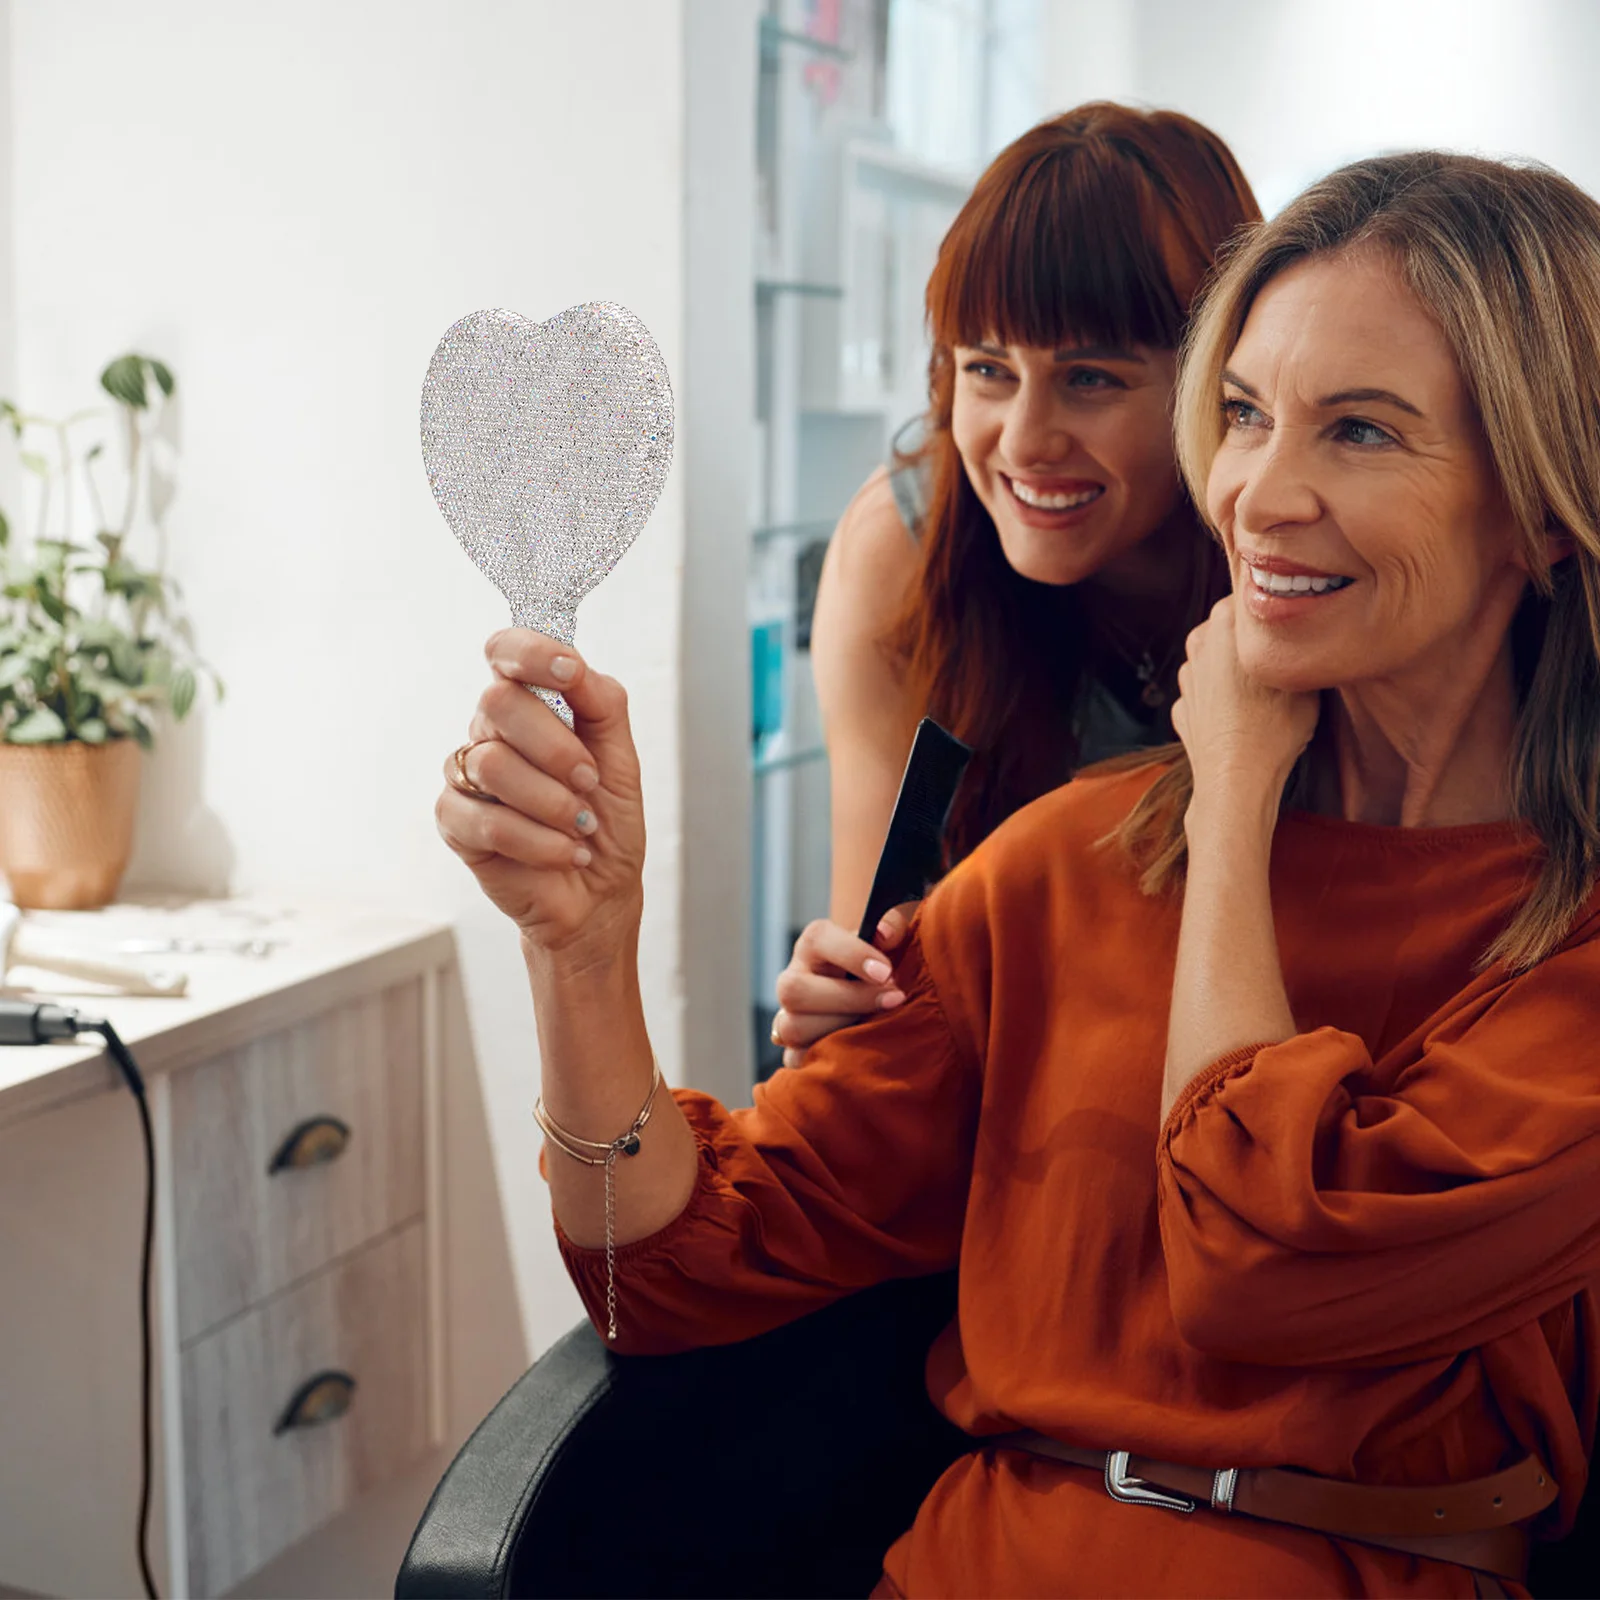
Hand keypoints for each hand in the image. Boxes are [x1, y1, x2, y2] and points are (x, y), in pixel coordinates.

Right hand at [436, 630, 644, 956]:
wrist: (598, 893)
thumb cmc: (606, 823)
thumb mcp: (622, 758)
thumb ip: (601, 703)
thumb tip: (574, 667)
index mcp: (532, 705)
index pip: (507, 652)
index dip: (531, 652)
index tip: (569, 673)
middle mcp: (494, 733)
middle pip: (497, 702)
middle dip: (556, 747)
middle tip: (588, 781)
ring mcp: (469, 775)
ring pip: (492, 763)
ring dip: (552, 803)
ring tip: (578, 827)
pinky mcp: (456, 822)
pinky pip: (485, 819)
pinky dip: (536, 841)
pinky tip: (561, 852)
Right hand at [771, 904, 914, 1069]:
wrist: (870, 993)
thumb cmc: (881, 963)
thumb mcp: (889, 940)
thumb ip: (892, 927)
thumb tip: (885, 933)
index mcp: (815, 944)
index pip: (818, 939)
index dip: (852, 955)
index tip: (886, 971)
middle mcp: (793, 977)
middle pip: (794, 990)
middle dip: (848, 998)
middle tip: (892, 999)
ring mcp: (788, 1015)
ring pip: (792, 1027)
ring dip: (839, 1029)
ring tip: (875, 1025)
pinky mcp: (793, 1048)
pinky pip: (794, 1060)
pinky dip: (824, 1060)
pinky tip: (856, 1051)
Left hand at [1172, 596, 1318, 817]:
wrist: (1238, 779)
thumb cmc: (1275, 726)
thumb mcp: (1303, 676)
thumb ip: (1295, 643)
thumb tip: (1303, 632)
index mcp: (1224, 621)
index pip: (1252, 595)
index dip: (1275, 612)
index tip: (1293, 627)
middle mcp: (1199, 642)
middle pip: (1232, 628)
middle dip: (1253, 641)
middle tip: (1284, 661)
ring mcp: (1187, 677)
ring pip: (1219, 662)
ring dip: (1237, 672)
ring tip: (1266, 696)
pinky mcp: (1183, 707)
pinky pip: (1210, 695)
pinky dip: (1225, 703)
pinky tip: (1245, 719)